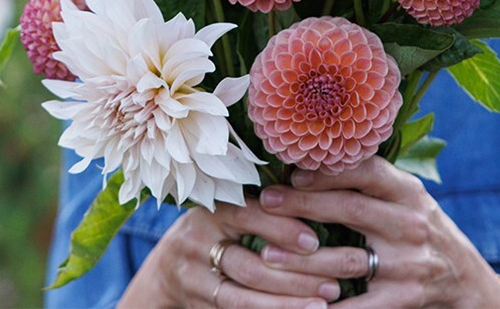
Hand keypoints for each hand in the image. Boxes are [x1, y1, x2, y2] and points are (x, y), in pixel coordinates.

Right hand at [117, 197, 339, 308]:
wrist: (165, 270)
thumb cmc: (216, 229)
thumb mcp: (232, 209)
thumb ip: (265, 207)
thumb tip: (321, 200)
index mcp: (214, 208)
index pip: (250, 216)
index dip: (282, 228)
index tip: (315, 240)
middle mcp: (198, 241)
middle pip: (250, 265)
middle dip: (296, 276)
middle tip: (334, 282)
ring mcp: (194, 278)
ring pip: (243, 296)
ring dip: (287, 303)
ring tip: (323, 304)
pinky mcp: (197, 304)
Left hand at [257, 156, 499, 308]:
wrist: (466, 280)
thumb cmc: (422, 228)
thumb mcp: (407, 197)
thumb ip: (371, 180)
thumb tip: (312, 160)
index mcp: (408, 191)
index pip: (366, 170)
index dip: (328, 169)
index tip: (292, 171)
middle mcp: (409, 223)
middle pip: (349, 208)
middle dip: (303, 203)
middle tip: (266, 202)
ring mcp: (408, 263)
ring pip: (347, 258)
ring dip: (302, 258)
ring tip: (268, 254)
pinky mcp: (403, 299)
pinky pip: (358, 306)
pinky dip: (327, 306)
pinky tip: (299, 301)